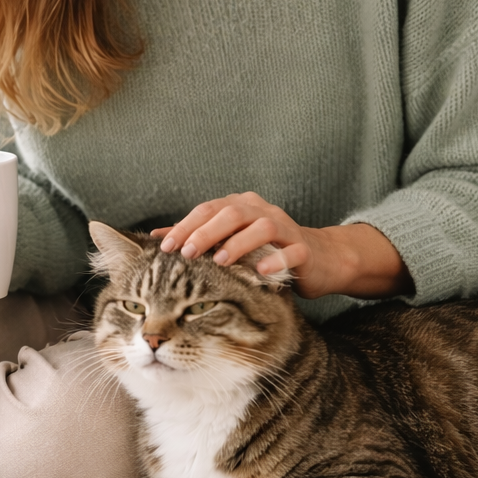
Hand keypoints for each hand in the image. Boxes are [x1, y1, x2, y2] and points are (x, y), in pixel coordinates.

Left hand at [152, 192, 409, 299]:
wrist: (319, 258)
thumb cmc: (265, 250)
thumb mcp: (230, 241)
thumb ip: (197, 237)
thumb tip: (157, 236)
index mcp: (240, 205)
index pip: (208, 209)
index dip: (186, 226)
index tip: (165, 247)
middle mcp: (261, 210)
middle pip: (231, 213)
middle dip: (206, 232)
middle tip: (186, 253)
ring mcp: (285, 228)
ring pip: (262, 227)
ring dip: (239, 243)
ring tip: (220, 261)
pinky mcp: (305, 249)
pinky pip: (292, 252)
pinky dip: (276, 260)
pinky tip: (261, 272)